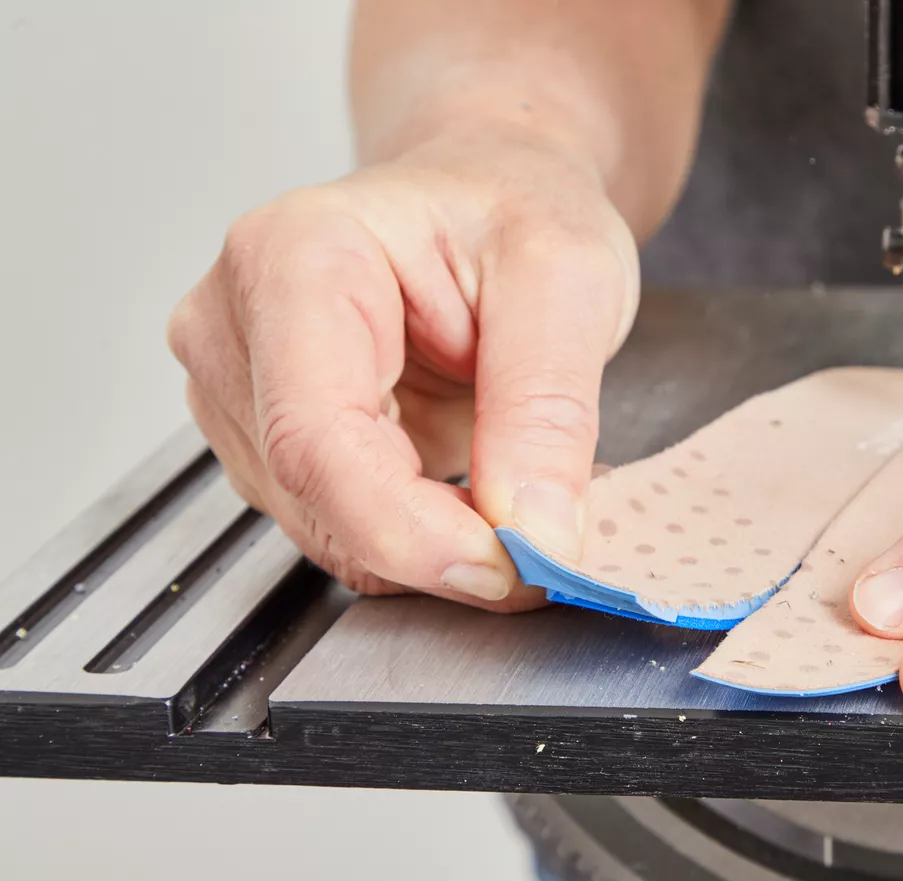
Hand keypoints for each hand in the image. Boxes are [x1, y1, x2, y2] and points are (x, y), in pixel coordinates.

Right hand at [168, 126, 638, 605]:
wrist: (489, 192)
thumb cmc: (514, 206)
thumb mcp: (569, 278)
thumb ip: (548, 408)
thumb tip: (534, 534)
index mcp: (293, 258)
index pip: (319, 440)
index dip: (412, 532)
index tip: (509, 568)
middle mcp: (235, 325)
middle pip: (317, 497)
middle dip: (440, 546)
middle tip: (548, 544)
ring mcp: (238, 389)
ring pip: (327, 528)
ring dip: (433, 544)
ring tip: (514, 486)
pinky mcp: (265, 438)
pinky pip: (340, 526)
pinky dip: (418, 536)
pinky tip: (469, 488)